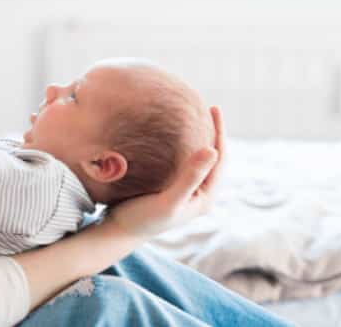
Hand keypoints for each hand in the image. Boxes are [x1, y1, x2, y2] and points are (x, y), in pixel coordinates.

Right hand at [105, 106, 225, 238]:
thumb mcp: (169, 199)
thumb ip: (190, 176)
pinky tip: (172, 136)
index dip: (219, 132)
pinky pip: (184, 163)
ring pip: (199, 160)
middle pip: (213, 158)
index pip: (220, 158)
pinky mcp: (172, 190)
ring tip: (193, 118)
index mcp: (206, 197)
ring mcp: (187, 193)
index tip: (214, 108)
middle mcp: (200, 195)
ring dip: (198, 139)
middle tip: (207, 108)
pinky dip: (183, 147)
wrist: (120, 232)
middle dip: (212, 133)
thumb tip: (213, 149)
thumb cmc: (143, 218)